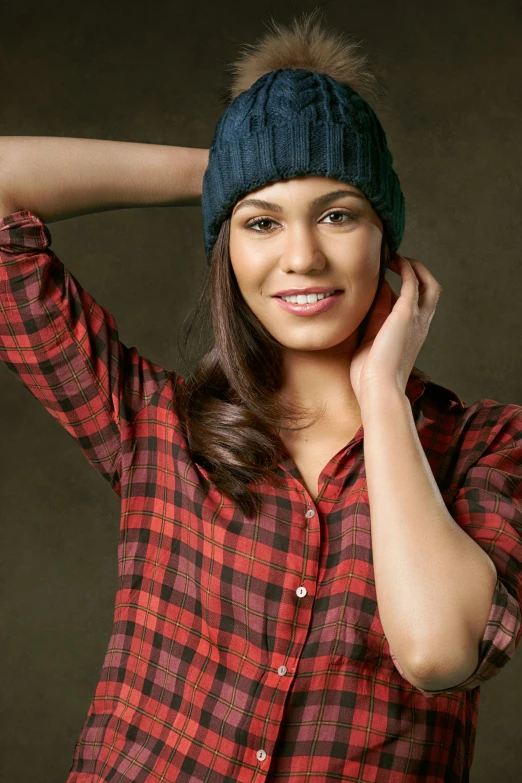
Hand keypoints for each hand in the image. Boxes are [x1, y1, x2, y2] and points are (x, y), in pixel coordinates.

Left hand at [350, 254, 442, 405]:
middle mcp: (420, 325)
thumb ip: (375, 317)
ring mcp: (416, 319)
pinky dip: (406, 268)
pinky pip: (412, 282)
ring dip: (415, 267)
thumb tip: (374, 293)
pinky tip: (393, 261)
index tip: (388, 276)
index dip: (404, 286)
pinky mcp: (406, 313)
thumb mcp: (371, 339)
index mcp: (412, 334)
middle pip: (432, 290)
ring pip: (429, 283)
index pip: (416, 303)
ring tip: (397, 257)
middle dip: (419, 272)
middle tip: (399, 262)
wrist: (378, 387)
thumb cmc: (370, 374)